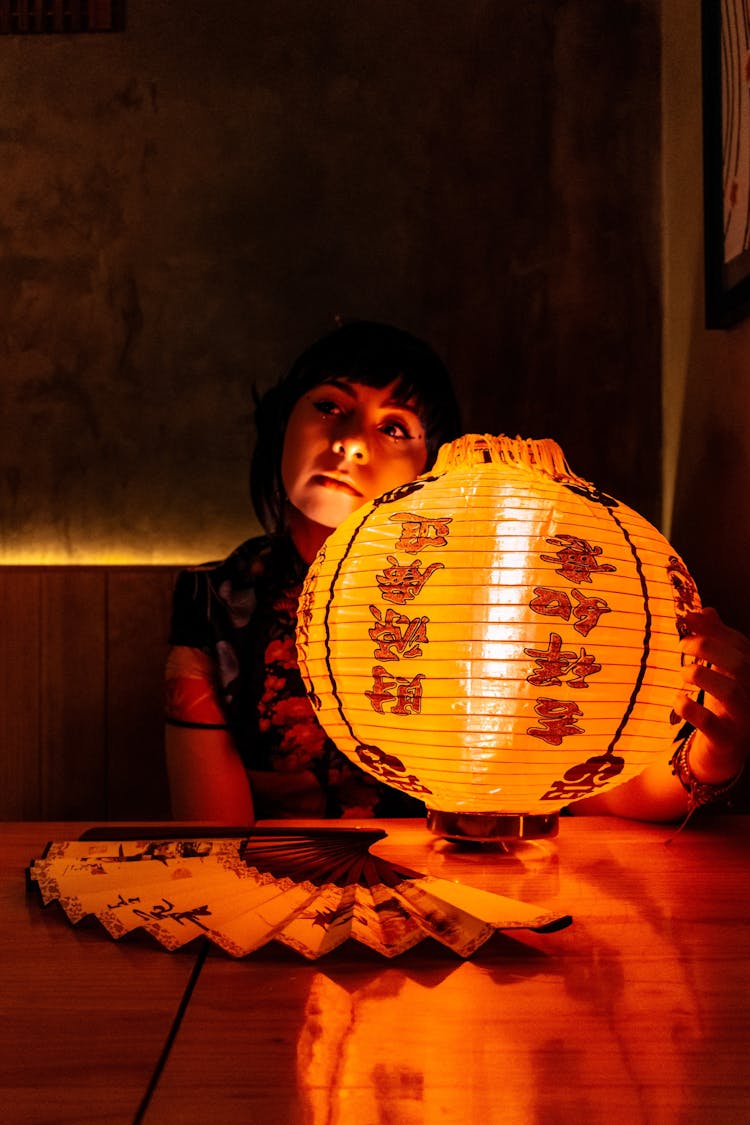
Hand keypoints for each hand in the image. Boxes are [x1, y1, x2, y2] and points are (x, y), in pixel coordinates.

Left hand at [673, 607, 749, 783]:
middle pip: (741, 664)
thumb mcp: (720, 670)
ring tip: (684, 671)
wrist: (722, 751)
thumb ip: (715, 640)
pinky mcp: (727, 741)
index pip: (741, 645)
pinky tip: (678, 700)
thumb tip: (705, 610)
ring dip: (703, 675)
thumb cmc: (721, 704)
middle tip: (682, 645)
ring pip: (731, 692)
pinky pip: (711, 724)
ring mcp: (744, 719)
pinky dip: (692, 709)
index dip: (715, 628)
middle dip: (709, 648)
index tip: (688, 617)